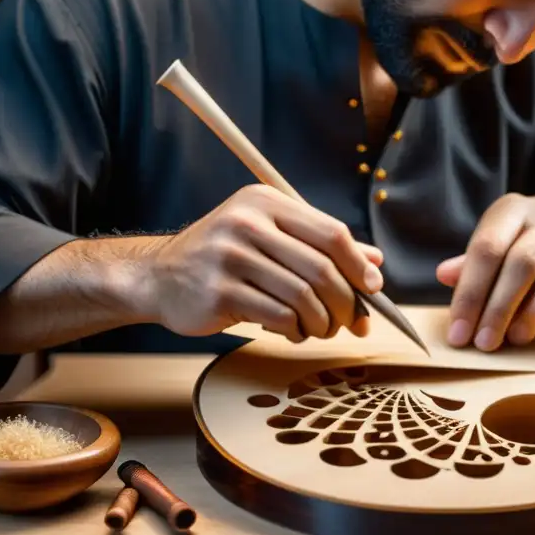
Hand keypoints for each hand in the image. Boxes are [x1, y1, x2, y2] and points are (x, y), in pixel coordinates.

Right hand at [138, 184, 383, 341]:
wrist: (159, 277)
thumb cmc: (223, 257)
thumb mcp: (270, 237)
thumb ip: (320, 245)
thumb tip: (374, 261)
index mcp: (266, 203)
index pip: (331, 233)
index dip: (359, 264)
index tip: (374, 288)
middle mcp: (248, 223)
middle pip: (322, 268)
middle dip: (346, 302)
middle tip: (352, 322)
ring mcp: (230, 257)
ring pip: (303, 297)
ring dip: (322, 321)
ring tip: (321, 328)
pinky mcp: (219, 292)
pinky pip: (279, 317)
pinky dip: (297, 330)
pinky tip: (294, 331)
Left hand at [435, 193, 534, 350]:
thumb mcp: (500, 254)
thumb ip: (473, 265)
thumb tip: (444, 274)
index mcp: (516, 209)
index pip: (487, 247)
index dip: (470, 292)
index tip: (459, 331)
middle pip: (521, 261)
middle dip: (499, 307)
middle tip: (485, 342)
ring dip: (534, 311)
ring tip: (516, 338)